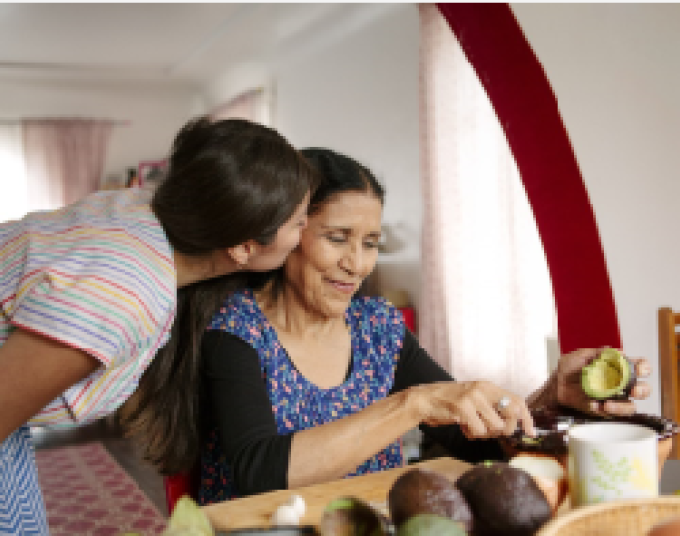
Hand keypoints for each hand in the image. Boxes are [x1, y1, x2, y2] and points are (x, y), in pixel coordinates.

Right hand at [409, 380, 534, 439]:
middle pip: (511, 415)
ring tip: (472, 427)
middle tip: (491, 432)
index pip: (517, 400)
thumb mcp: (474, 399)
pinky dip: (472, 434)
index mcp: (488, 386)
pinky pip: (479, 430)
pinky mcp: (463, 406)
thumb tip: (514, 424)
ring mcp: (473, 397)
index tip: (531, 433)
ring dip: (485, 433)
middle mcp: (483, 389)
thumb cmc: (450, 403)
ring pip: (495, 426)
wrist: (424, 399)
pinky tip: (462, 427)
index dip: (527, 418)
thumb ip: (492, 407)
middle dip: (506, 430)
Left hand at [556, 347, 650, 416]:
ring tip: (608, 404)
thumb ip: (597, 353)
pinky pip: (609, 413)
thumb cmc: (569, 369)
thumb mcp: (581, 355)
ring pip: (630, 407)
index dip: (644, 368)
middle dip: (641, 390)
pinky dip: (601, 410)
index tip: (638, 369)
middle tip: (632, 390)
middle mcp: (620, 384)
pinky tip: (593, 404)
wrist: (556, 385)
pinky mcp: (604, 410)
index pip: (640, 367)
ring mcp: (614, 399)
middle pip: (643, 389)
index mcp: (618, 368)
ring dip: (622, 406)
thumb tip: (615, 351)